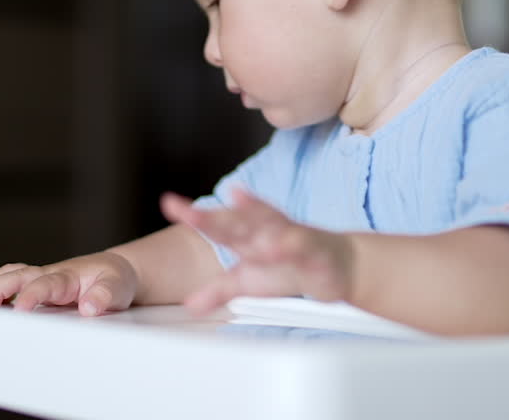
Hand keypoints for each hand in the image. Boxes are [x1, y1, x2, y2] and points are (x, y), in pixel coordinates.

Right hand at [0, 251, 137, 314]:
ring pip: (8, 276)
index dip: (30, 296)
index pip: (44, 284)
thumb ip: (104, 296)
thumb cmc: (114, 279)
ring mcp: (39, 280)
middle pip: (15, 275)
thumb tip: (89, 306)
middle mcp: (48, 275)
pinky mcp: (35, 288)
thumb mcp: (118, 287)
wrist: (116, 271)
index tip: (20, 309)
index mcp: (67, 276)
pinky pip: (10, 283)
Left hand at [160, 187, 354, 312]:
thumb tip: (190, 304)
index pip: (217, 224)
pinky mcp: (315, 251)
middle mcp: (267, 232)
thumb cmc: (289, 269)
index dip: (194, 216)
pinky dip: (291, 245)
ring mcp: (291, 238)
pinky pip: (301, 247)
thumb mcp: (249, 282)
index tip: (169, 204)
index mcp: (248, 237)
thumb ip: (219, 290)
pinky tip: (280, 246)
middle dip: (214, 217)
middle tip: (190, 212)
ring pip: (271, 227)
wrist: (338, 265)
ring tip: (237, 212)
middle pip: (237, 222)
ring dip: (255, 219)